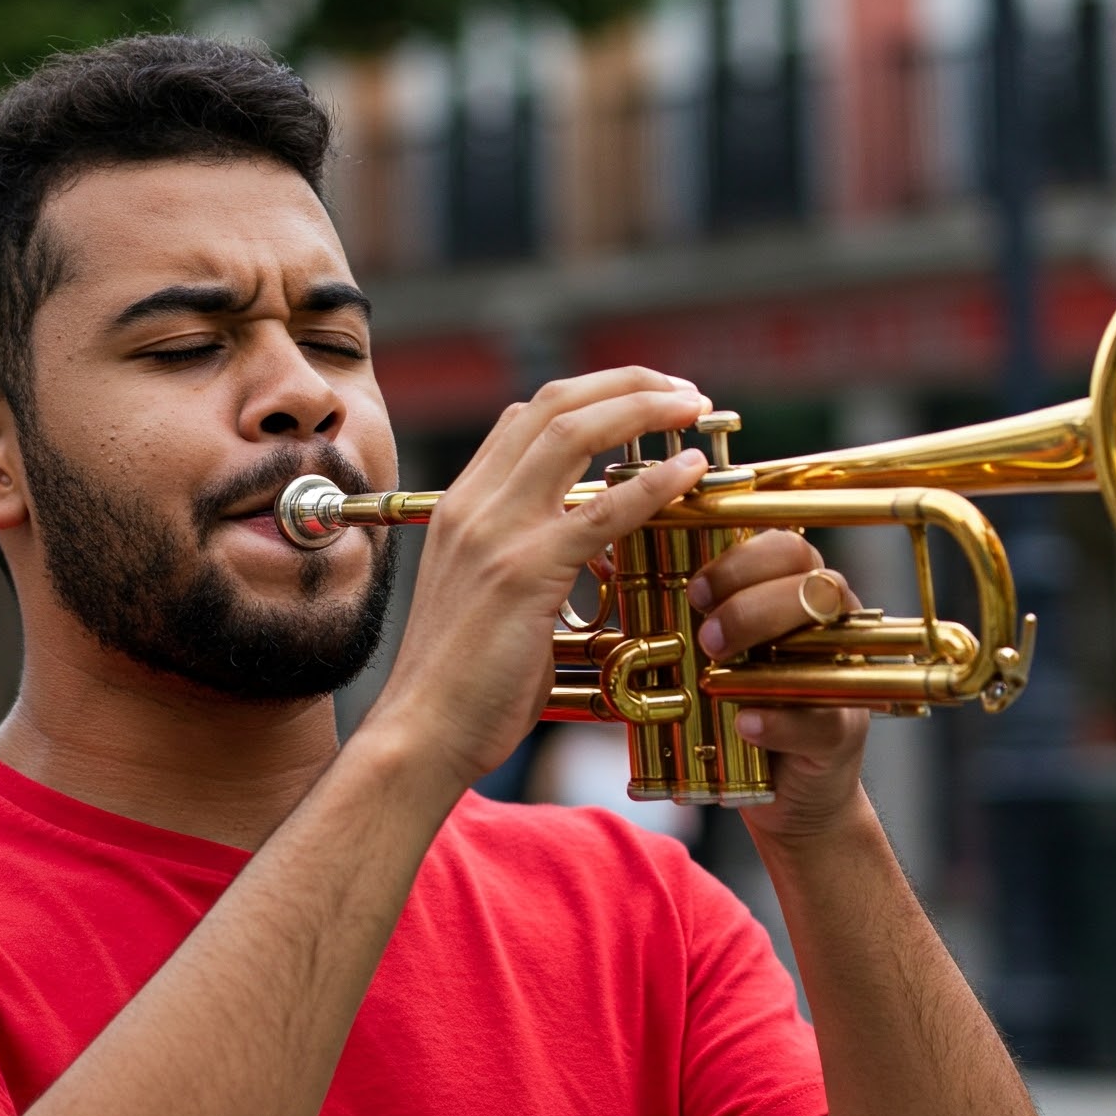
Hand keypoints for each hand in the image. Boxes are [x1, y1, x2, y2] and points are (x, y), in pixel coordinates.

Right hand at [369, 369, 713, 789]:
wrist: (422, 732)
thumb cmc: (461, 684)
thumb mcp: (486, 599)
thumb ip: (528, 559)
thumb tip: (591, 553)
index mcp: (461, 507)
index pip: (527, 418)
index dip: (592, 395)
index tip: (644, 399)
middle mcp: (473, 505)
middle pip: (554, 405)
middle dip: (626, 383)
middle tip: (683, 391)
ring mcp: (495, 534)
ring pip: (574, 433)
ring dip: (643, 408)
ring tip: (693, 407)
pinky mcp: (524, 573)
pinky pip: (601, 511)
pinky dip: (653, 482)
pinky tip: (689, 469)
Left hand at [688, 531, 870, 843]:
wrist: (780, 790)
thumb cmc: (735, 708)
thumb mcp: (705, 656)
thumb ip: (675, 615)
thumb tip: (606, 566)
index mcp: (793, 593)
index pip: (786, 547)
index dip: (741, 560)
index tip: (695, 589)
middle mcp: (828, 625)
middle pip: (811, 583)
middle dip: (751, 604)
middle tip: (705, 636)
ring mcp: (841, 676)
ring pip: (826, 637)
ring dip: (767, 649)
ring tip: (717, 675)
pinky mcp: (845, 731)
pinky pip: (824, 718)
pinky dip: (780, 720)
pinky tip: (746, 723)